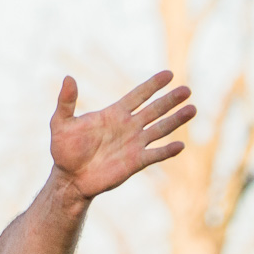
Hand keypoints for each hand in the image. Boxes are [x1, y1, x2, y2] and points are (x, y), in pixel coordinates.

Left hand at [49, 71, 194, 202]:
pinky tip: (180, 145)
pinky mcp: (135, 163)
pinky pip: (155, 154)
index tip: (168, 75)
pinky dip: (167, 150)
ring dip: (176, 120)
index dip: (152, 85)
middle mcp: (128, 126)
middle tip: (187, 90)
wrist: (69, 178)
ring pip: (159, 129)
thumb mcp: (61, 122)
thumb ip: (66, 101)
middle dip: (170, 100)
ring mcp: (134, 144)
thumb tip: (68, 78)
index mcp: (114, 114)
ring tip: (192, 109)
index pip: (138, 96)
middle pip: (154, 110)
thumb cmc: (64, 149)